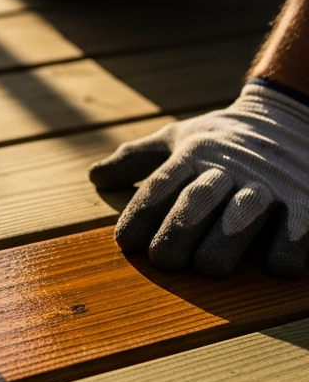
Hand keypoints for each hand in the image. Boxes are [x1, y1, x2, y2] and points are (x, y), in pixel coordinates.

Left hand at [89, 82, 308, 276]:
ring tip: (207, 267)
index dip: (139, 216)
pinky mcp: (305, 199)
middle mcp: (227, 168)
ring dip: (222, 245)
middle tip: (163, 260)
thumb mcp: (177, 139)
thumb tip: (95, 177)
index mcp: (192, 155)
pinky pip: (296, 229)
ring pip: (242, 216)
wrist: (292, 114)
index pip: (158, 186)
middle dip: (175, 234)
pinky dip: (285, 250)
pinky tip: (271, 266)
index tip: (125, 244)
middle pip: (195, 202)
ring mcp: (267, 184)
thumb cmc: (223, 139)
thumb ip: (136, 159)